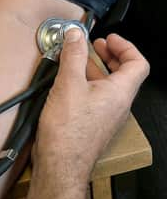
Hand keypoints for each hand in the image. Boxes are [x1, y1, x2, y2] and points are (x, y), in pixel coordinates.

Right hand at [33, 29, 148, 183]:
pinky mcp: (94, 125)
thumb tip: (75, 35)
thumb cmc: (68, 130)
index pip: (137, 63)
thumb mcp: (68, 84)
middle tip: (95, 46)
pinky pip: (97, 99)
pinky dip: (87, 85)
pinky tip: (69, 85)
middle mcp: (119, 105)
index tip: (108, 39)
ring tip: (77, 62)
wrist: (61, 163)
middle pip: (124, 74)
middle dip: (110, 56)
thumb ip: (73, 56)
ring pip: (109, 87)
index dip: (125, 46)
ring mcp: (107, 117)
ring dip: (96, 70)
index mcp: (120, 92)